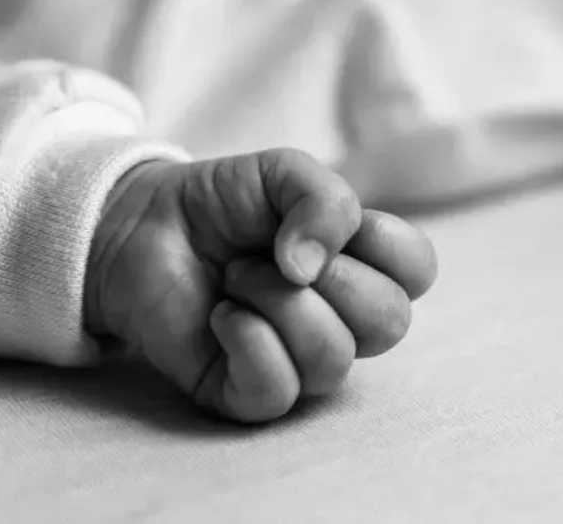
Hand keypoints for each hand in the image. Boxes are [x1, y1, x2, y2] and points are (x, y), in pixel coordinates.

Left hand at [84, 149, 436, 421]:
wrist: (145, 226)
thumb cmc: (221, 202)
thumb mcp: (281, 173)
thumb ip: (323, 200)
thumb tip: (312, 269)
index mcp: (358, 263)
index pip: (418, 272)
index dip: (383, 244)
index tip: (327, 220)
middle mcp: (338, 316)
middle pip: (388, 321)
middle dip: (328, 276)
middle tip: (269, 253)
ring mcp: (296, 357)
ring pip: (332, 357)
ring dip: (276, 303)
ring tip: (235, 279)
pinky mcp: (247, 390)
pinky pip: (277, 390)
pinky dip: (247, 341)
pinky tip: (220, 316)